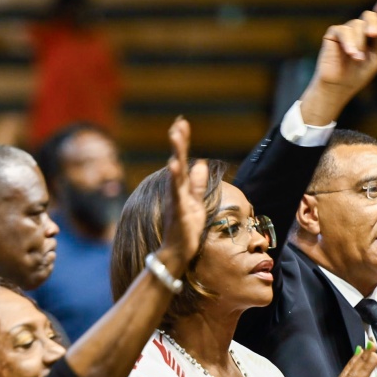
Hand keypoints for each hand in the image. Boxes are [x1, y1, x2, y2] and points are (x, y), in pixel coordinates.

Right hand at [156, 118, 209, 274]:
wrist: (177, 253)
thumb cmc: (185, 230)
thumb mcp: (195, 203)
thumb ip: (197, 185)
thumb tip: (201, 164)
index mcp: (181, 188)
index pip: (182, 160)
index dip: (182, 143)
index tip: (182, 123)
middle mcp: (176, 191)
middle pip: (177, 162)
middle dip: (178, 143)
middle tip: (178, 124)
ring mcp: (176, 201)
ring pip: (175, 174)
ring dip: (176, 154)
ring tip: (175, 136)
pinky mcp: (179, 211)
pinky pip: (177, 193)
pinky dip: (175, 179)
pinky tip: (174, 165)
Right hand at [299, 0, 376, 125]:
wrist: (340, 87)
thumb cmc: (359, 74)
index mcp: (372, 33)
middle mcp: (360, 29)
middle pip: (370, 15)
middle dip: (374, 23)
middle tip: (374, 35)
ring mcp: (347, 31)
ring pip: (357, 25)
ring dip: (359, 43)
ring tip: (357, 59)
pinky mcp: (333, 35)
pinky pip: (343, 31)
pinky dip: (349, 43)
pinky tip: (351, 54)